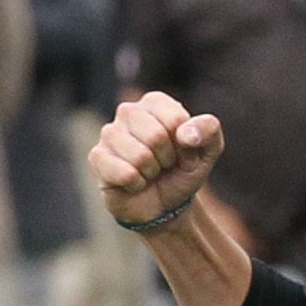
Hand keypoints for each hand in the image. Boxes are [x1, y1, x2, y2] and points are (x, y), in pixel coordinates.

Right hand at [89, 91, 224, 229]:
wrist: (164, 202)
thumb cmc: (183, 168)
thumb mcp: (208, 149)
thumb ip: (209, 130)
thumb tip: (185, 134)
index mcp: (156, 102)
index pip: (176, 119)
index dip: (185, 144)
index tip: (182, 150)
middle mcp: (128, 111)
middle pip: (156, 136)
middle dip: (168, 158)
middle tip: (165, 163)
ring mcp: (109, 133)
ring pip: (140, 156)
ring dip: (152, 172)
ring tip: (150, 171)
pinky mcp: (97, 157)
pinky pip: (124, 173)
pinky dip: (136, 184)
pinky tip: (134, 182)